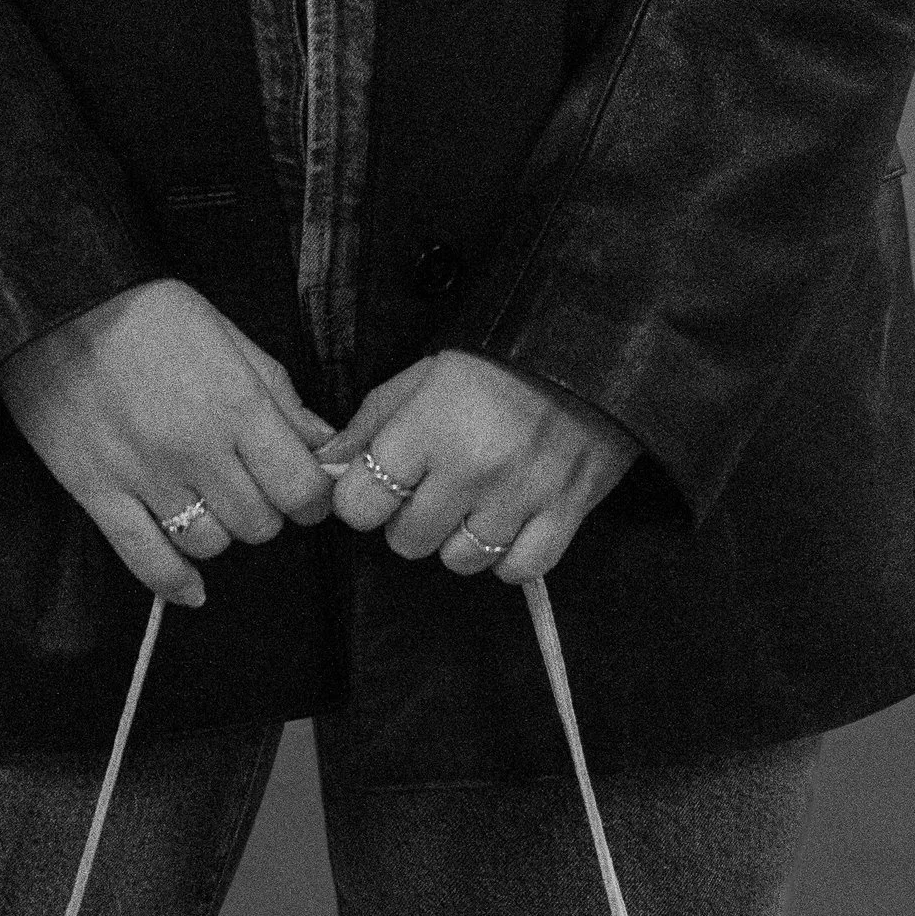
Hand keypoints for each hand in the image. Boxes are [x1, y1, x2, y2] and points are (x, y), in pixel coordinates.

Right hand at [0, 279, 337, 606]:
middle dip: (267, 509)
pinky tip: (191, 588)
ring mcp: (146, 476)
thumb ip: (279, 393)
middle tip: (252, 486)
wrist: (57, 300)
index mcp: (236, 403)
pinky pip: (145, 558)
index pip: (300, 487)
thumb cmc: (149, 309)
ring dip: (221, 531)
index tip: (304, 486)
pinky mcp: (98, 493)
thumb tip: (325, 442)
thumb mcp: (227, 333)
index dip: (312, 495)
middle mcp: (197, 449)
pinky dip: (173, 582)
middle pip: (259, 522)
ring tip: (211, 504)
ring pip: (210, 544)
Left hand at [319, 354, 639, 581]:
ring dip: (458, 539)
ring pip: (459, 562)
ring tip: (474, 501)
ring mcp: (520, 498)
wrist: (588, 345)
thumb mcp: (423, 374)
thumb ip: (371, 422)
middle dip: (411, 518)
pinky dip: (508, 555)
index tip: (380, 482)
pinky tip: (509, 521)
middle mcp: (471, 469)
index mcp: (428, 426)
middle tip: (433, 487)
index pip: (361, 503)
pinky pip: (516, 569)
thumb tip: (326, 466)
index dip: (363, 496)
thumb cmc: (496, 360)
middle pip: (406, 541)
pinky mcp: (565, 515)